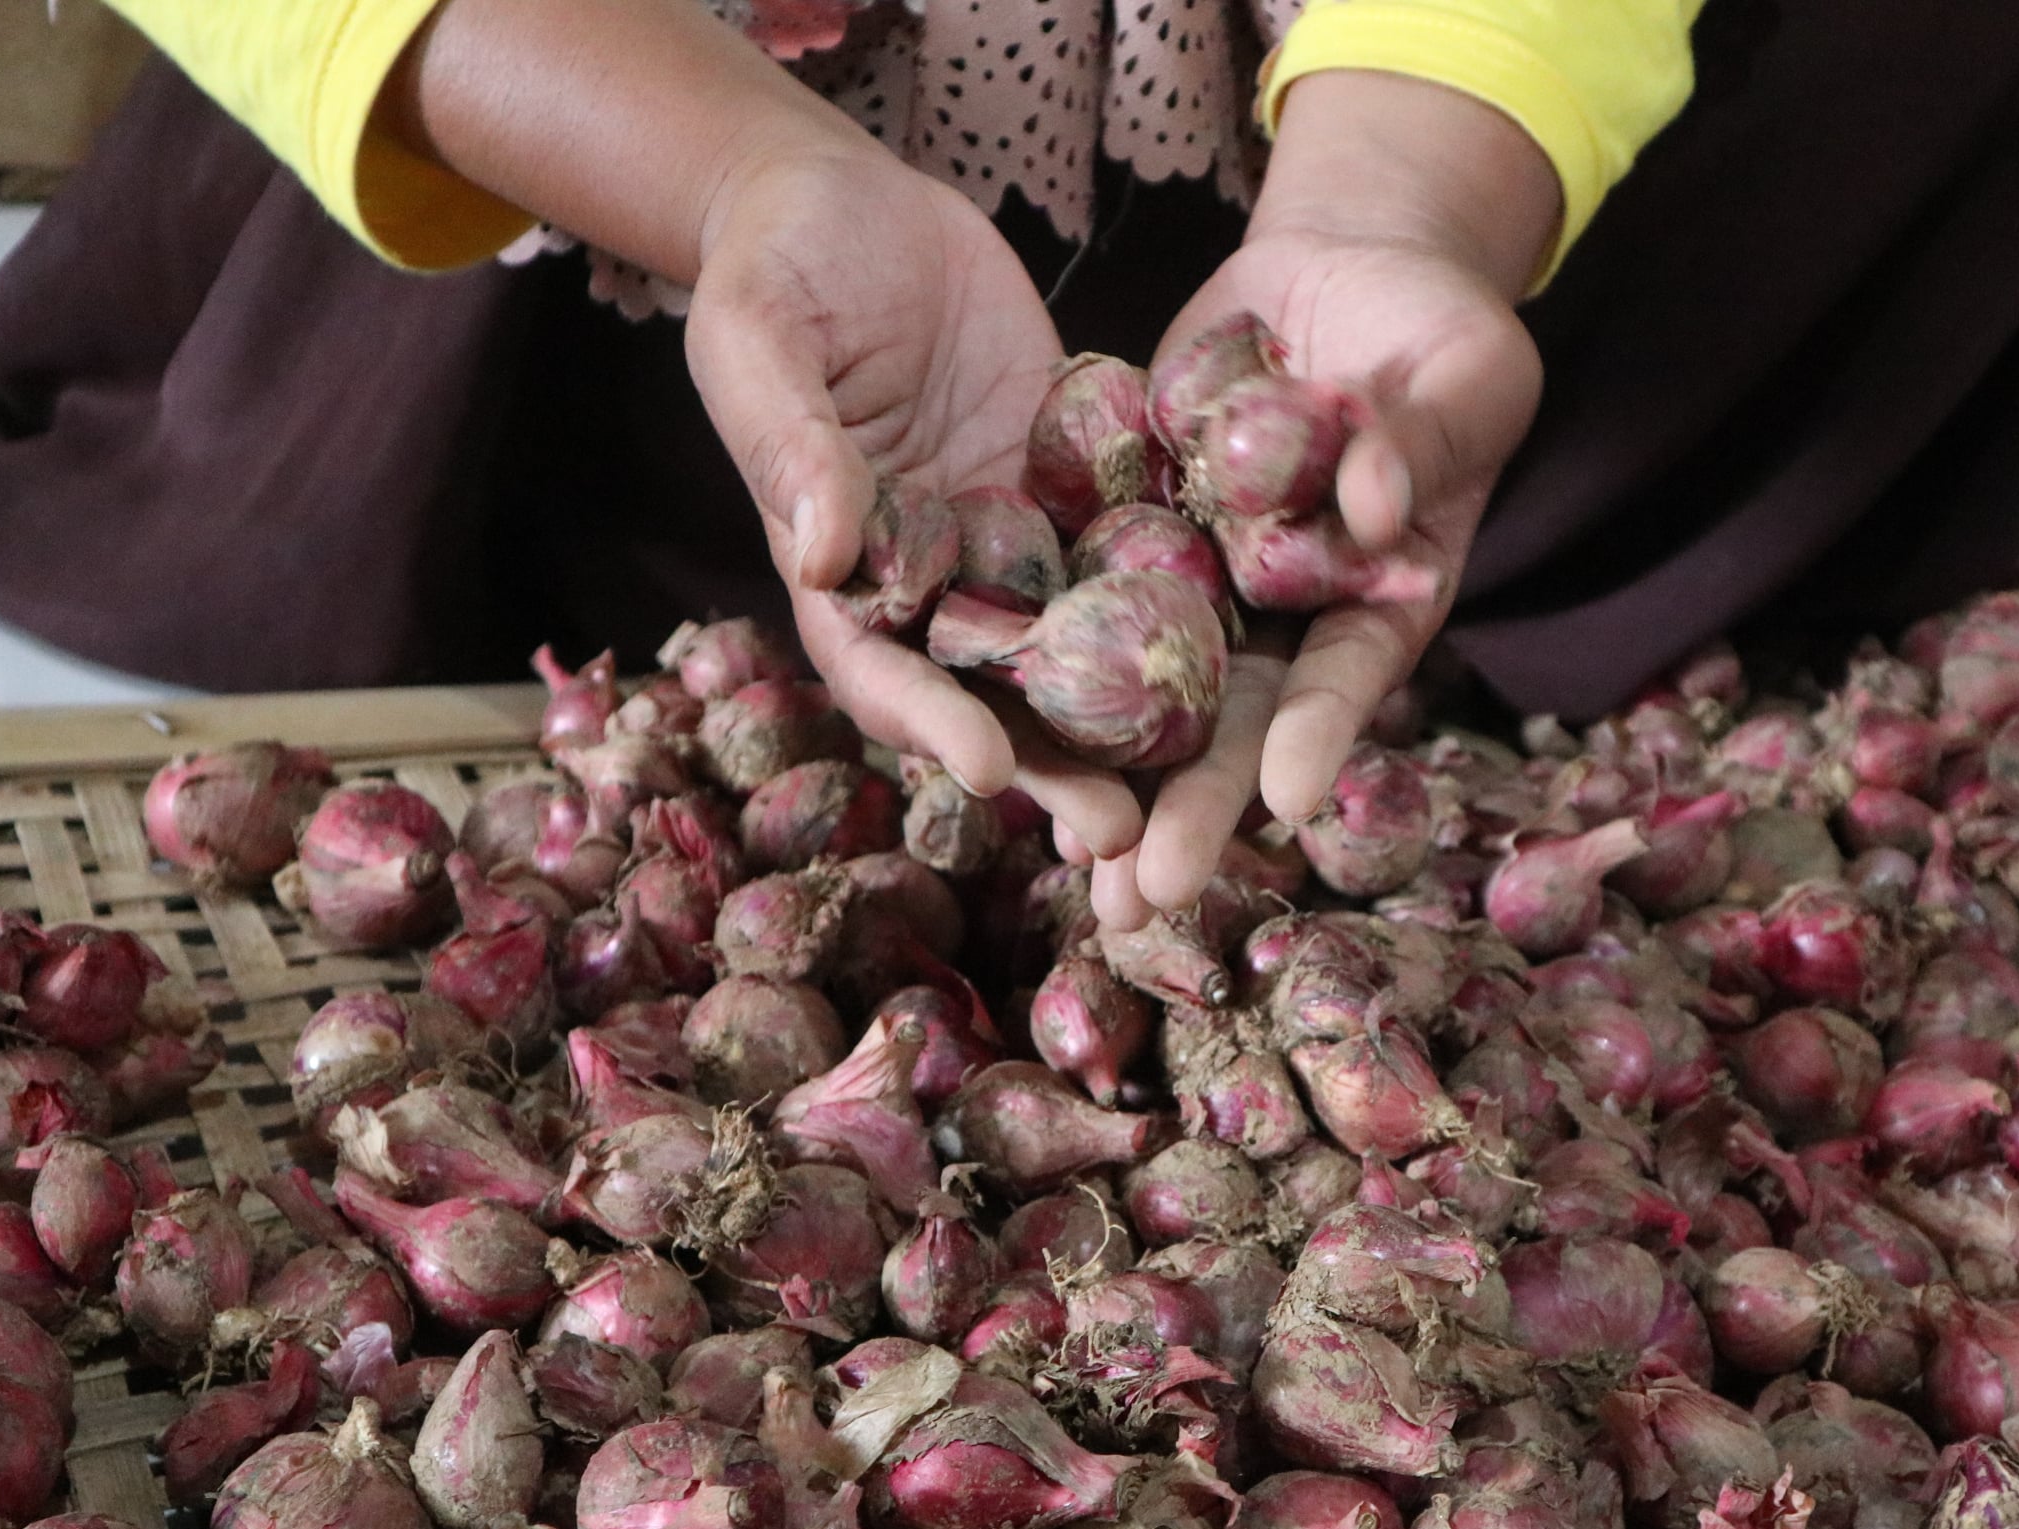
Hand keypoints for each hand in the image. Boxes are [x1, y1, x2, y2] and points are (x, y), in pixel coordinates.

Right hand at [394, 0, 1145, 859]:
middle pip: (994, 696)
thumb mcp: (760, 336)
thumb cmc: (778, 264)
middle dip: (1055, 771)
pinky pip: (1138, 556)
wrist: (850, 199)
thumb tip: (822, 553)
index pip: (882, 669)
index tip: (988, 771)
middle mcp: (933, 578)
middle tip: (1122, 838)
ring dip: (1132, 729)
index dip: (932, 724)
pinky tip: (1258, 656)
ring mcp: (1011, 541)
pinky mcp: (1076, 490)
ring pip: (1079, 653)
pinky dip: (1190, 610)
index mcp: (841, 568)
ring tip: (1197, 791)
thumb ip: (790, 443)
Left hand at [1100, 72, 1558, 928]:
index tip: (1288, 801)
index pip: (1344, 673)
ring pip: (1144, 696)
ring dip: (1103, 780)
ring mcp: (1198, 580)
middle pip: (1232, 724)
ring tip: (1067, 868)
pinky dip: (1033, 662)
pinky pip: (1073, 598)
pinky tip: (981, 725)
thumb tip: (1375, 500)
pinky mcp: (1124, 528)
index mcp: (1378, 597)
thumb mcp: (1464, 374)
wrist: (1344, 272)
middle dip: (1189, 812)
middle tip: (1145, 899)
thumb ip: (1422, 440)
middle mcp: (1281, 615)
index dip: (1317, 734)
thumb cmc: (1442, 330)